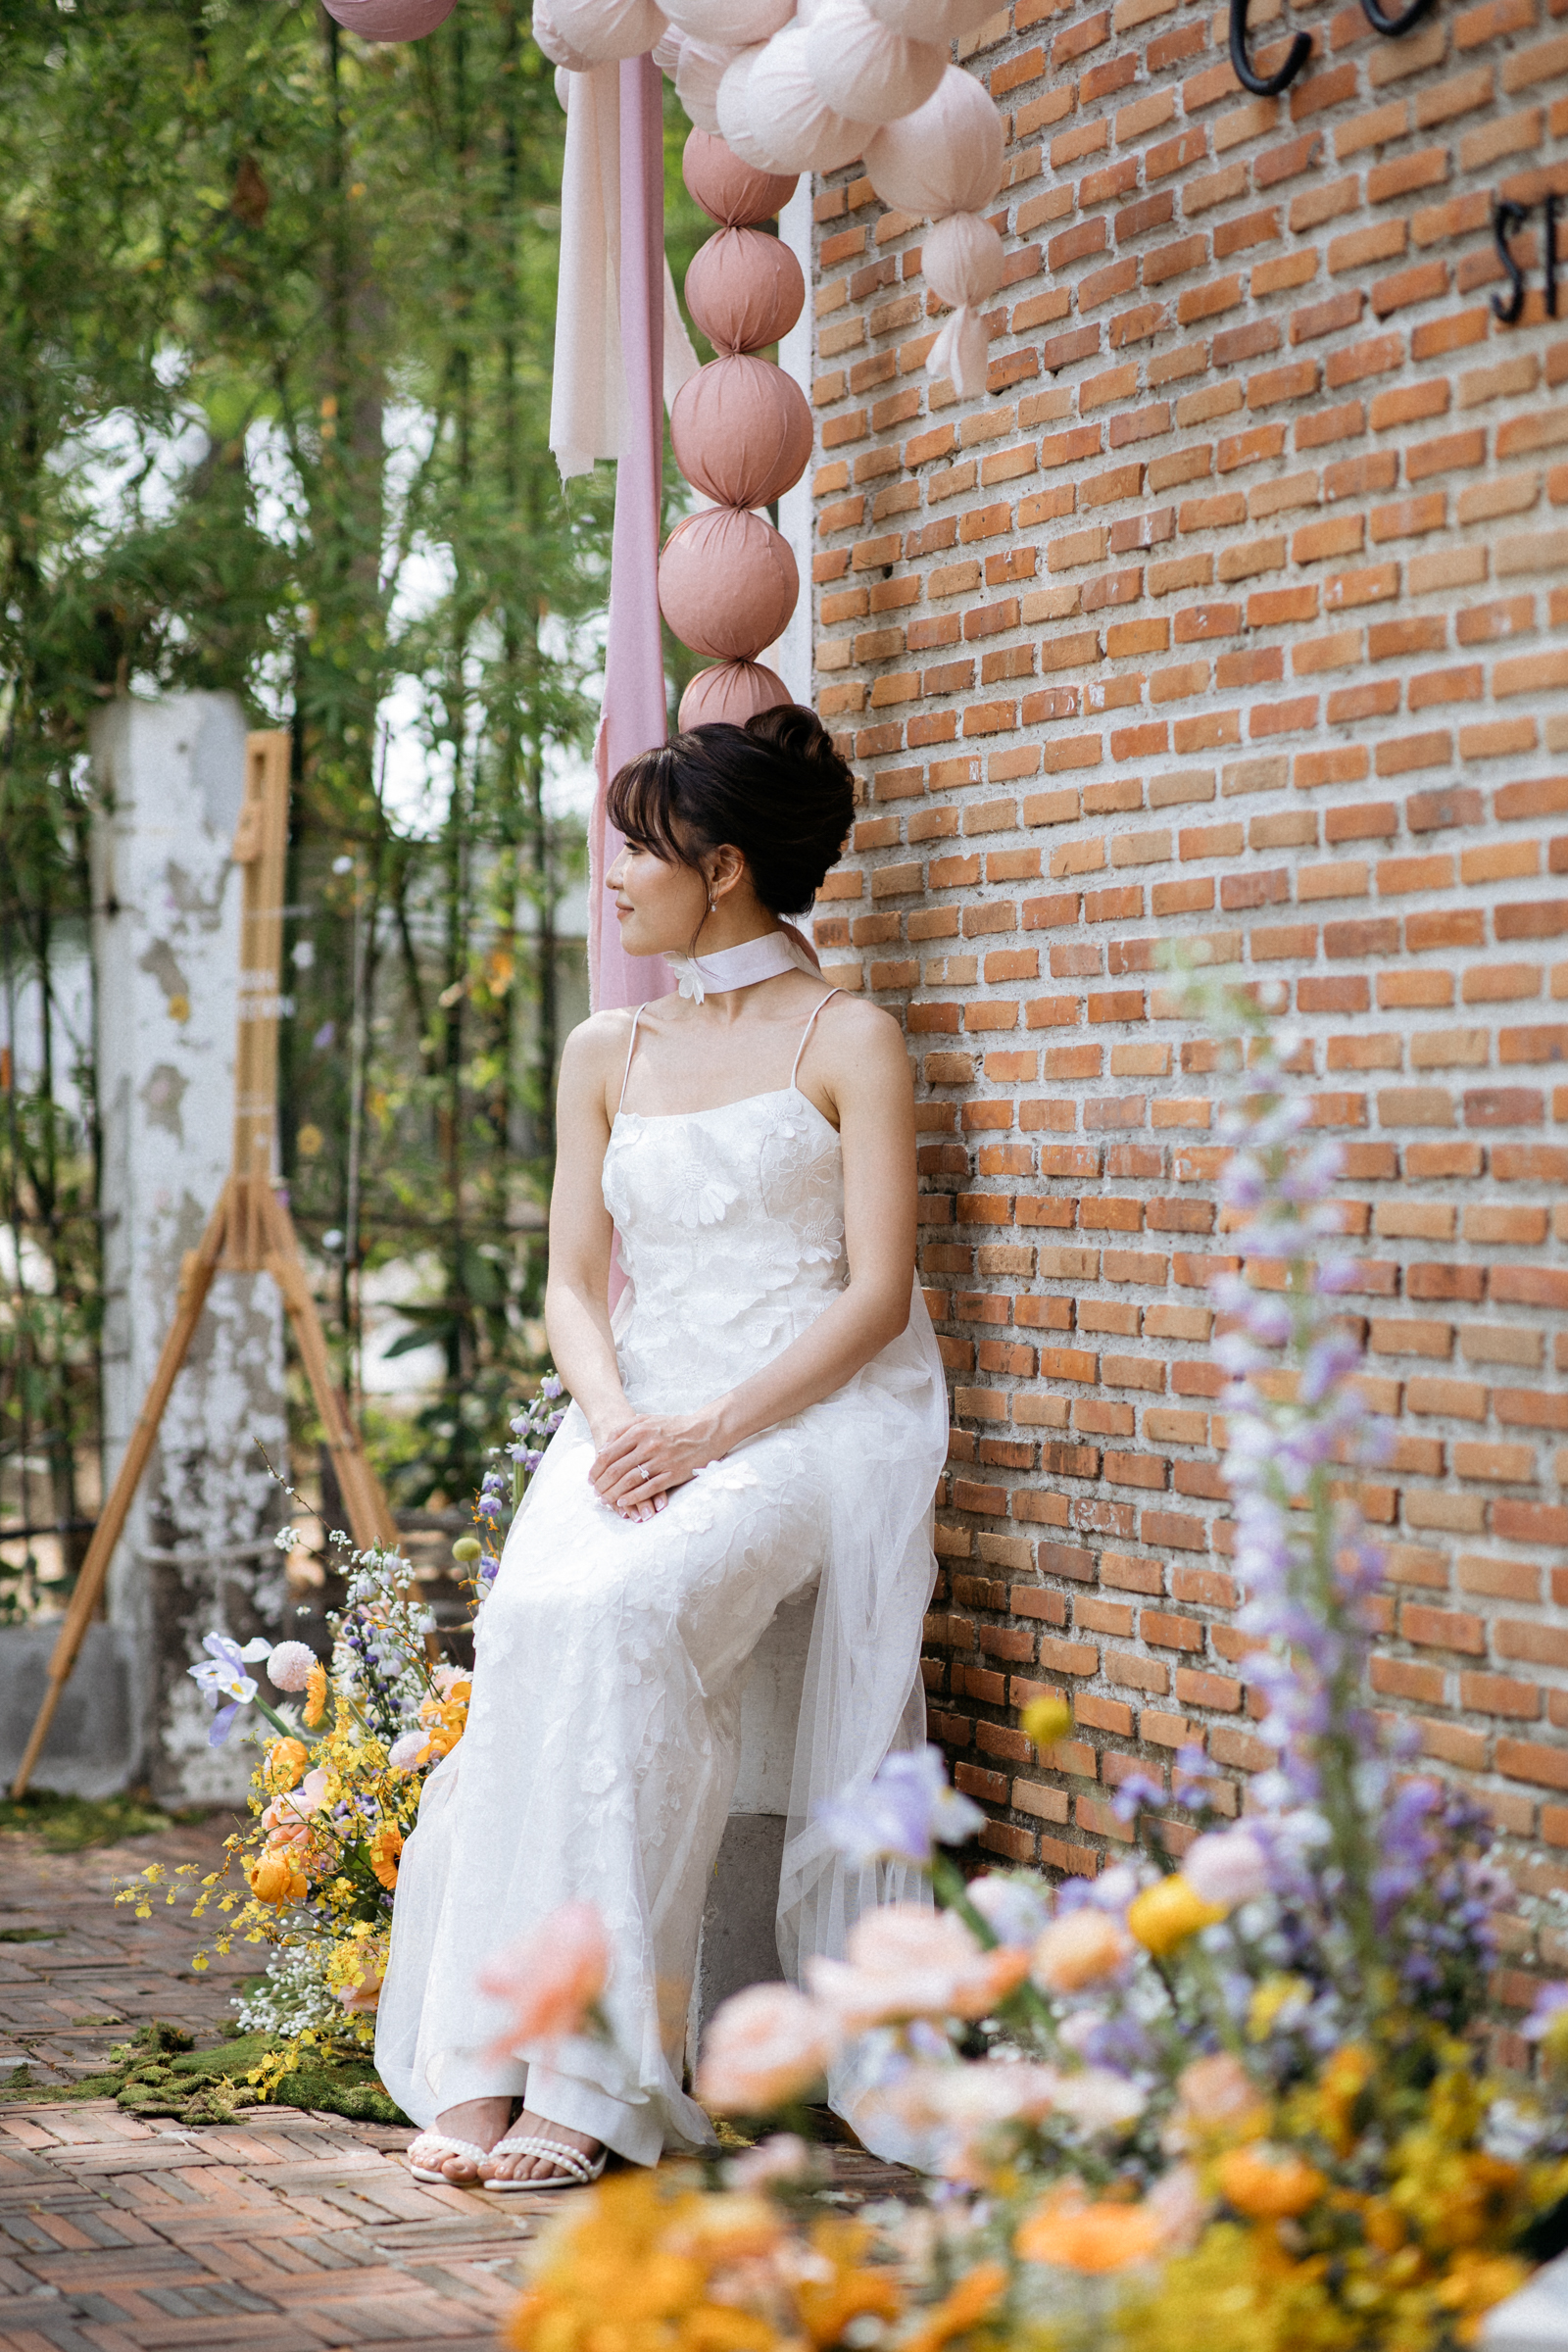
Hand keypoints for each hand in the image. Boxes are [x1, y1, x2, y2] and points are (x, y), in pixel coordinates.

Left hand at [590, 1409, 723, 1522]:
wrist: (706, 1431)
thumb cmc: (674, 1426)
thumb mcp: (647, 1419)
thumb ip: (624, 1430)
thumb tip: (604, 1448)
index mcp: (639, 1431)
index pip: (608, 1453)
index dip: (596, 1469)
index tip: (590, 1479)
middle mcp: (648, 1445)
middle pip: (615, 1469)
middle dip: (602, 1484)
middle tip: (595, 1493)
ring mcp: (661, 1461)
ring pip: (629, 1481)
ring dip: (613, 1493)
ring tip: (605, 1500)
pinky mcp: (673, 1474)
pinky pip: (649, 1488)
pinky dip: (633, 1497)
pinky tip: (623, 1502)